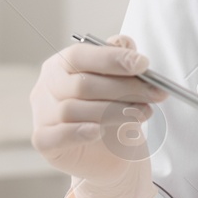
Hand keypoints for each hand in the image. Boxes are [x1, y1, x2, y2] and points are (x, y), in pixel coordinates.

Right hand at [30, 34, 164, 197]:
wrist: (111, 154)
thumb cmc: (113, 110)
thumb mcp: (122, 82)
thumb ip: (120, 60)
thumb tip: (124, 43)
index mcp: (61, 64)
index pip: (79, 55)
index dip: (111, 58)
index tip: (143, 64)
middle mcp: (47, 86)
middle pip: (81, 84)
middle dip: (124, 88)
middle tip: (155, 93)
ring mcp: (42, 114)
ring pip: (73, 110)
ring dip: (113, 112)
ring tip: (142, 114)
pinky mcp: (44, 142)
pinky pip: (57, 136)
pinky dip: (79, 132)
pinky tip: (99, 131)